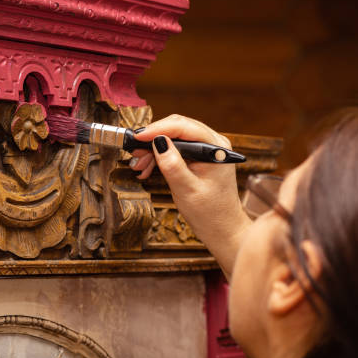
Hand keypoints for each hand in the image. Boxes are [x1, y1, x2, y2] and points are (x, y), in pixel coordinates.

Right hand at [130, 115, 251, 278]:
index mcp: (216, 147)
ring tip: (140, 166)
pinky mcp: (200, 157)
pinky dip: (161, 157)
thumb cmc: (210, 213)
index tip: (137, 136)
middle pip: (178, 128)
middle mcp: (214, 143)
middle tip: (135, 152)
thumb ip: (173, 165)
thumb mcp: (187, 190)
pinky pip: (177, 149)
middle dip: (154, 139)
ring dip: (154, 150)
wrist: (222, 229)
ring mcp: (207, 149)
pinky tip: (148, 169)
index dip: (158, 129)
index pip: (183, 127)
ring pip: (175, 138)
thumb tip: (158, 141)